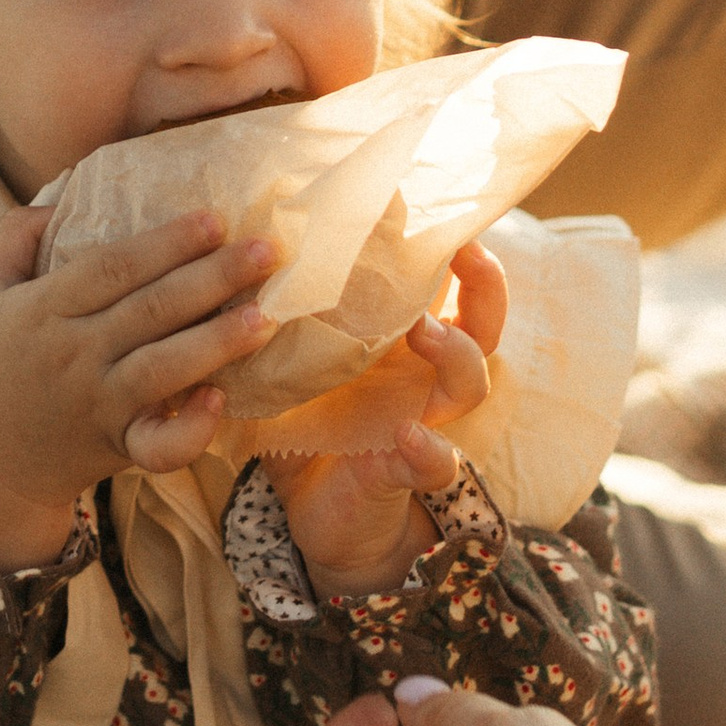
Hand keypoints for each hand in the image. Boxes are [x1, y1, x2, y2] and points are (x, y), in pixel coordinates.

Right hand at [0, 199, 274, 566]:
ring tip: (265, 315)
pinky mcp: (118, 446)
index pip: (112, 268)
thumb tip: (63, 191)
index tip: (213, 218)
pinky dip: (190, 429)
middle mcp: (75, 353)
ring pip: (164, 368)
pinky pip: (158, 445)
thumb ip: (14, 236)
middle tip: (266, 250)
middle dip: (212, 277)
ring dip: (218, 341)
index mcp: (44, 308)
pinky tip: (220, 399)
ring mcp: (99, 402)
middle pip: (150, 309)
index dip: (165, 243)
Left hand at [276, 240, 506, 596]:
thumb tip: (243, 247)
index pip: (446, 289)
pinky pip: (435, 462)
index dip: (458, 252)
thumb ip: (284, 315)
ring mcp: (424, 422)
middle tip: (464, 252)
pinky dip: (428, 448)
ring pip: (469, 384)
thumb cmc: (306, 422)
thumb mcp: (296, 361)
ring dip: (452, 352)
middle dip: (483, 287)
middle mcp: (423, 378)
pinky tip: (408, 433)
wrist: (315, 514)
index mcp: (399, 345)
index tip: (441, 211)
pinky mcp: (406, 473)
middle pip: (481, 326)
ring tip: (422, 330)